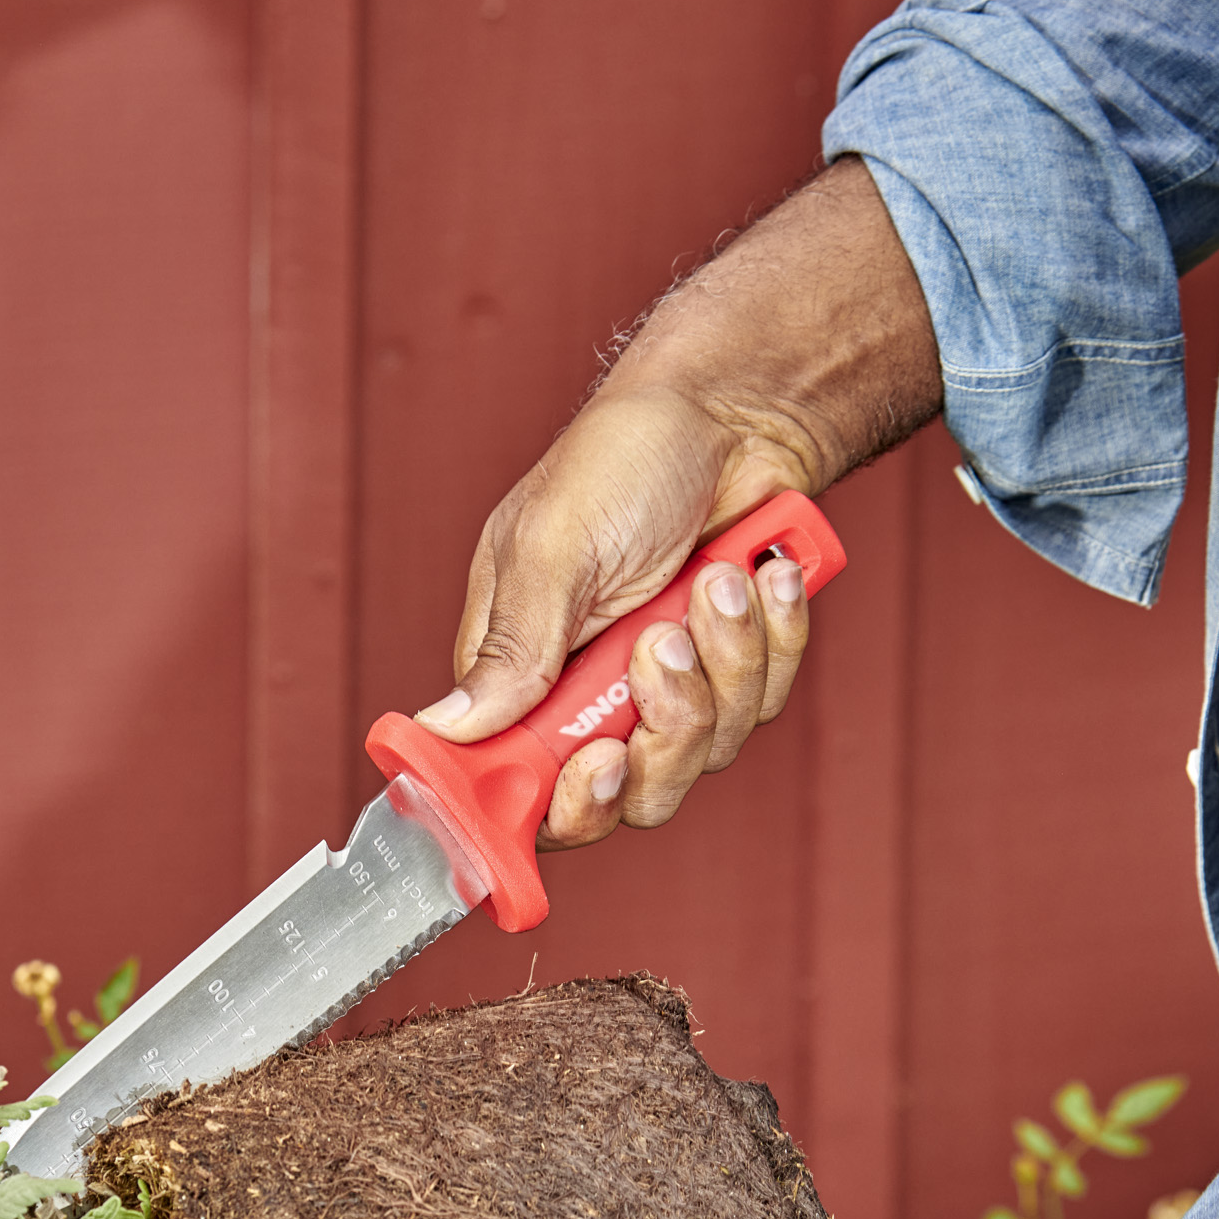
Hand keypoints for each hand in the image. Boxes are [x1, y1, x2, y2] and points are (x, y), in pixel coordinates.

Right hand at [409, 158, 942, 850]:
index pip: (521, 790)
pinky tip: (760, 574)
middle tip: (665, 645)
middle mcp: (586, 700)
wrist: (734, 414)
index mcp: (519, 675)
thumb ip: (509, 647)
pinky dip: (770, 638)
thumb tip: (448, 730)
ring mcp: (663, 695)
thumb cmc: (623, 461)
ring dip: (724, 661)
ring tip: (717, 577)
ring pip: (702, 754)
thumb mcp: (551, 545)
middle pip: (627, 797)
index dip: (563, 804)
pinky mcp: (730, 680)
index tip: (599, 765)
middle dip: (664, 728)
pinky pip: (760, 706)